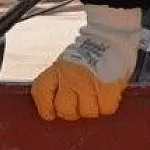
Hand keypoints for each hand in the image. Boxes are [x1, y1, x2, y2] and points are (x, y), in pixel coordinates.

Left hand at [30, 6, 142, 120]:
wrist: (109, 36)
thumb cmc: (87, 55)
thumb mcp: (64, 64)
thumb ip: (57, 83)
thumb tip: (53, 107)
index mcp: (56, 69)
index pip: (41, 93)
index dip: (45, 107)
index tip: (50, 112)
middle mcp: (69, 76)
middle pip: (64, 110)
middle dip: (72, 112)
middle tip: (79, 103)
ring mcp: (88, 82)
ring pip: (87, 112)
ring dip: (93, 107)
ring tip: (96, 94)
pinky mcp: (107, 87)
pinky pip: (105, 109)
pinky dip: (107, 105)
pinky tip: (106, 94)